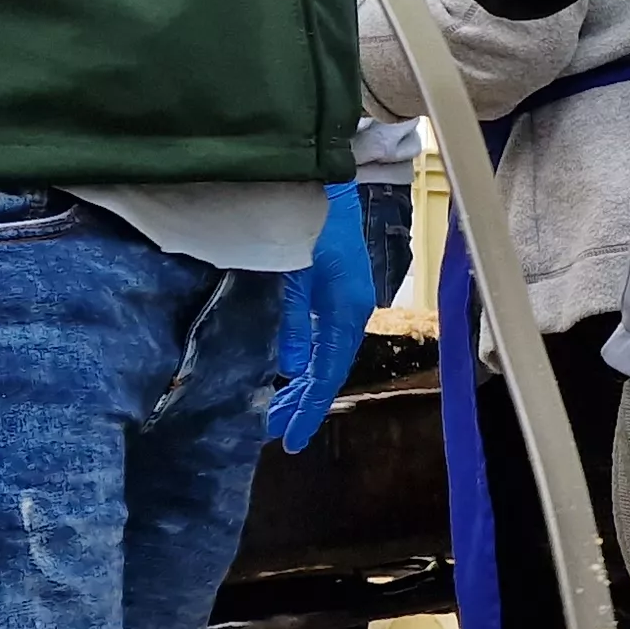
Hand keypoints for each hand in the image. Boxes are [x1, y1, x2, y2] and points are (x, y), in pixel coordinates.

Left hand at [268, 184, 373, 450]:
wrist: (328, 187)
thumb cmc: (310, 224)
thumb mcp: (297, 274)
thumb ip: (295, 319)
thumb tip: (291, 367)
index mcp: (346, 312)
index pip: (327, 373)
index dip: (310, 408)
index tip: (290, 440)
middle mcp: (353, 313)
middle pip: (328, 370)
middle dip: (304, 402)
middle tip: (276, 432)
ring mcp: (349, 305)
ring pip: (327, 358)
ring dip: (304, 385)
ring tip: (279, 412)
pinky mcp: (340, 296)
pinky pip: (327, 342)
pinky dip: (310, 364)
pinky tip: (295, 375)